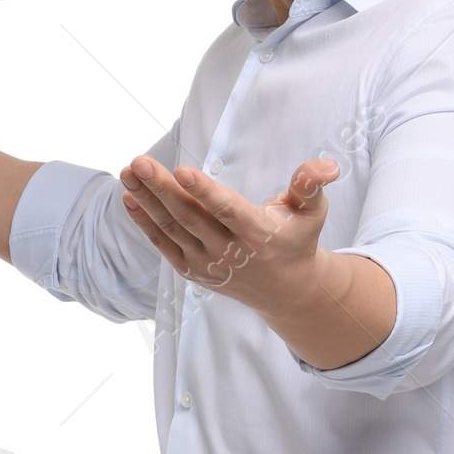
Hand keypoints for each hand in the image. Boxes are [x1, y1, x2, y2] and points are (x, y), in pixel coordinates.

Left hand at [120, 153, 339, 304]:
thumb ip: (311, 185)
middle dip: (162, 189)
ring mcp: (207, 264)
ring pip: (172, 228)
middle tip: (139, 162)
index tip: (182, 171)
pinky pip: (163, 243)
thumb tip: (325, 165)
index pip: (227, 211)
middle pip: (190, 217)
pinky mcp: (192, 270)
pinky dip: (145, 222)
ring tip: (128, 171)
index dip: (204, 192)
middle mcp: (230, 252)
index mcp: (258, 234)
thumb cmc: (296, 238)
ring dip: (147, 200)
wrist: (284, 290)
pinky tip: (129, 197)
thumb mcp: (312, 212)